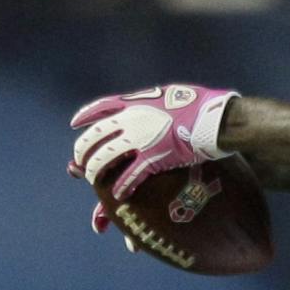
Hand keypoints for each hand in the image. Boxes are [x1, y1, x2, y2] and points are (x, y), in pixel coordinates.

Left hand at [68, 84, 236, 203]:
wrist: (214, 119)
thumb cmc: (200, 104)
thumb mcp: (170, 95)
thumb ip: (153, 102)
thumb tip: (151, 104)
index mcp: (135, 104)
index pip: (100, 108)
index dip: (85, 116)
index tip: (75, 123)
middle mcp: (131, 121)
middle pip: (94, 137)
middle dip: (83, 151)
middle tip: (80, 161)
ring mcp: (140, 141)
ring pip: (105, 158)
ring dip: (95, 171)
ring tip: (94, 180)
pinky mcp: (153, 159)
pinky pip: (129, 176)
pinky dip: (121, 186)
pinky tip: (117, 194)